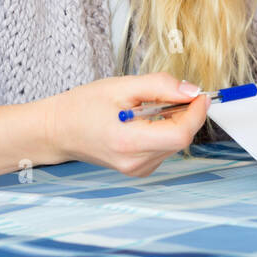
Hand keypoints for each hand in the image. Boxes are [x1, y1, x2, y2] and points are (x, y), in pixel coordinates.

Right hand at [42, 71, 210, 176]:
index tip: (198, 94)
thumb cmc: (83, 106)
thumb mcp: (122, 86)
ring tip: (146, 106)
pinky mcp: (138, 170)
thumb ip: (160, 86)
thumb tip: (191, 91)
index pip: (180, 134)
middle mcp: (135, 162)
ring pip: (175, 144)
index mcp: (129, 142)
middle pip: (181, 139)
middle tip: (169, 93)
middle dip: (184, 113)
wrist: (58, 130)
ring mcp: (137, 170)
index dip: (195, 113)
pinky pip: (164, 148)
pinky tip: (144, 120)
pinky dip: (163, 130)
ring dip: (173, 121)